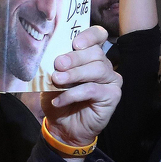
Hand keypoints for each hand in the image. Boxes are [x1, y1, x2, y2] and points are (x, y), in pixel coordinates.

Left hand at [41, 26, 121, 149]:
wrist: (63, 125)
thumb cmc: (57, 97)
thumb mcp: (50, 78)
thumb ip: (53, 65)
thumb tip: (47, 54)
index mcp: (89, 55)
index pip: (98, 36)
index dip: (89, 36)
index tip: (74, 43)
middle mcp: (103, 64)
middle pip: (95, 53)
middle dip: (74, 57)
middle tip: (58, 65)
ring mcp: (111, 80)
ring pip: (97, 69)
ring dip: (74, 74)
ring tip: (57, 80)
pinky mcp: (112, 95)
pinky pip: (93, 90)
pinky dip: (73, 94)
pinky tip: (59, 100)